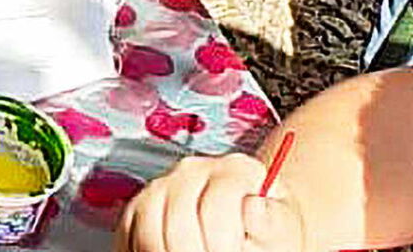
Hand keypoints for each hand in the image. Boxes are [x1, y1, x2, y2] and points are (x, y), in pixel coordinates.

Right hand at [116, 152, 303, 251]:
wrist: (256, 230)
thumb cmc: (270, 234)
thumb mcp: (283, 229)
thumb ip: (273, 223)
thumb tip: (255, 208)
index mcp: (236, 170)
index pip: (215, 212)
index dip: (223, 247)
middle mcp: (194, 169)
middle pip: (177, 221)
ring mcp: (165, 183)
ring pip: (147, 224)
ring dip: (163, 250)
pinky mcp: (142, 203)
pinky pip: (128, 227)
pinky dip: (141, 247)